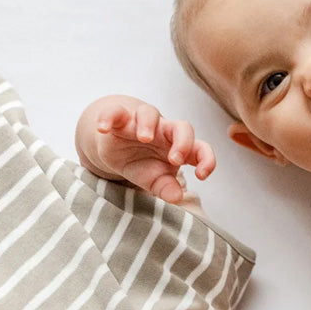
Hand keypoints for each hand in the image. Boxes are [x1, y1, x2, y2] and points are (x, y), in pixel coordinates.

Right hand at [76, 94, 215, 201]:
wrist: (117, 150)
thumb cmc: (142, 164)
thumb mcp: (154, 180)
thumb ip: (166, 188)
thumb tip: (176, 197)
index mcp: (179, 147)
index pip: (200, 148)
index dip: (206, 159)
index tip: (201, 175)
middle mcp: (164, 131)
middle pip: (182, 126)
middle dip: (182, 142)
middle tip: (175, 159)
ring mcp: (142, 122)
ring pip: (150, 112)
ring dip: (148, 124)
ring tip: (143, 138)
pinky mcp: (119, 119)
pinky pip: (115, 112)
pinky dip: (108, 117)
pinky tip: (103, 129)